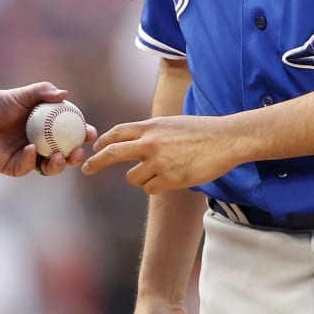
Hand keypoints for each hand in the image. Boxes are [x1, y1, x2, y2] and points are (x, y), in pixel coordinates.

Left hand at [0, 82, 97, 177]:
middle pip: (65, 155)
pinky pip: (27, 167)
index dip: (83, 135)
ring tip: (59, 156)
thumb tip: (64, 94)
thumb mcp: (21, 95)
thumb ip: (42, 92)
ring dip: (58, 165)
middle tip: (78, 151)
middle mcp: (41, 143)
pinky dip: (31, 159)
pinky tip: (30, 149)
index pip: (71, 133)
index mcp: (47, 127)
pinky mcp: (14, 166)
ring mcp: (28, 156)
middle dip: (76, 156)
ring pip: (49, 167)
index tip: (90, 133)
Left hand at [81, 115, 240, 192]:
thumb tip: (136, 142)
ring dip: (141, 178)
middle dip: (95, 163)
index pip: (118, 133)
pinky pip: (150, 189)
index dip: (104, 141)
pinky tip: (173, 178)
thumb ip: (152, 132)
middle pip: (112, 154)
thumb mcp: (173, 124)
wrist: (227, 139)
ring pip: (133, 178)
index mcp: (151, 126)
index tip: (96, 148)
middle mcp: (151, 143)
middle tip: (86, 169)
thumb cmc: (204, 131)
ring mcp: (159, 162)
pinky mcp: (170, 180)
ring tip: (162, 172)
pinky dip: (157, 186)